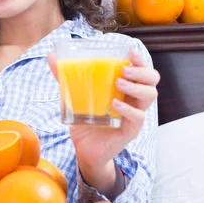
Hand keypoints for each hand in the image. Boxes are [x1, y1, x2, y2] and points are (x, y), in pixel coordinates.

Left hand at [47, 49, 159, 194]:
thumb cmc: (84, 122)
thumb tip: (51, 56)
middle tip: (124, 69)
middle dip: (141, 71)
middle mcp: (133, 100)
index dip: (141, 60)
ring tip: (119, 83)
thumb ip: (65, 78)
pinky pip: (138, 117)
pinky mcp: (130, 131)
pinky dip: (127, 109)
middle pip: (152, 81)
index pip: (141, 71)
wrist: (84, 150)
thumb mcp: (73, 97)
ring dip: (135, 86)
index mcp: (124, 89)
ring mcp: (133, 116)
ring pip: (150, 96)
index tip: (131, 52)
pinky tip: (115, 104)